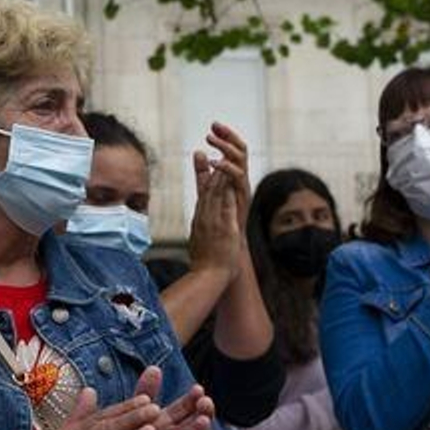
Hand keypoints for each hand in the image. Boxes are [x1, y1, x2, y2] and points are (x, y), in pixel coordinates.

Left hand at [102, 366, 215, 429]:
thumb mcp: (138, 414)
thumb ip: (146, 392)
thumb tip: (155, 368)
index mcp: (167, 422)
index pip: (185, 408)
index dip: (193, 399)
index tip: (198, 389)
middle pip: (193, 424)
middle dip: (203, 413)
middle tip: (207, 402)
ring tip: (204, 422)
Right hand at [186, 153, 241, 280]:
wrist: (207, 277)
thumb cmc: (205, 264)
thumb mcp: (199, 242)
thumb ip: (200, 231)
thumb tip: (199, 218)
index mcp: (199, 220)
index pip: (203, 194)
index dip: (206, 177)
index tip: (210, 163)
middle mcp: (204, 217)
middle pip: (207, 189)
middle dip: (211, 169)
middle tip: (214, 153)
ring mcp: (212, 221)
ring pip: (214, 192)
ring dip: (219, 174)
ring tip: (223, 157)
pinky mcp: (223, 226)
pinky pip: (224, 203)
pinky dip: (226, 189)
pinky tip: (230, 178)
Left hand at [204, 123, 252, 222]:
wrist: (227, 242)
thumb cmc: (219, 217)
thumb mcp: (207, 190)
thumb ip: (203, 173)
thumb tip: (198, 152)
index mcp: (233, 175)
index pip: (232, 149)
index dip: (225, 136)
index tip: (214, 125)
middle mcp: (241, 178)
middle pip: (240, 150)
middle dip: (228, 136)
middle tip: (214, 126)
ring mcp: (242, 187)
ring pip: (240, 160)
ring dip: (225, 147)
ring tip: (210, 140)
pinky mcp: (242, 197)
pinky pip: (238, 178)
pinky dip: (227, 168)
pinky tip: (215, 162)